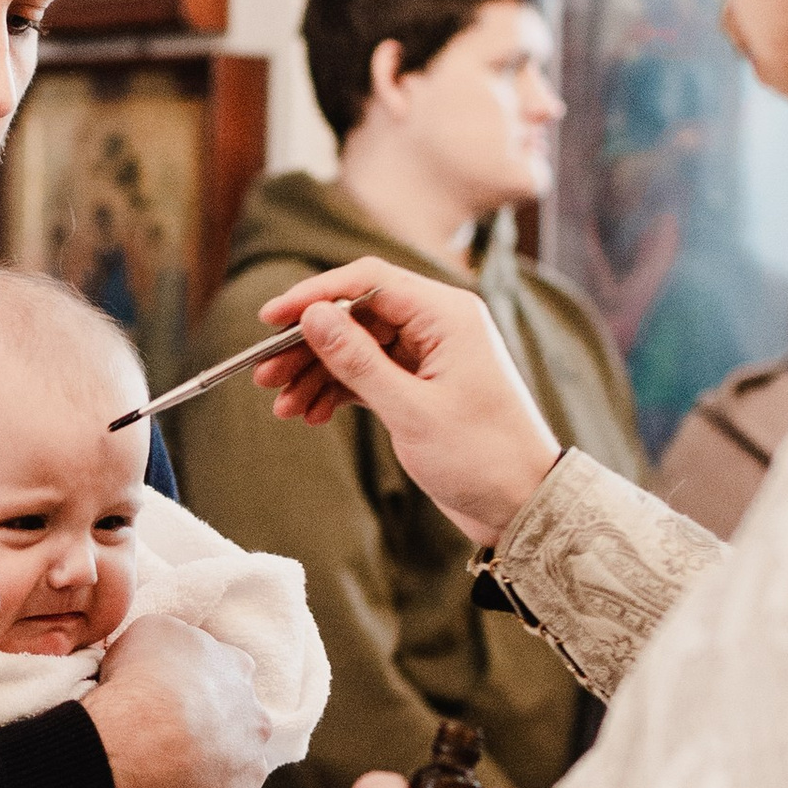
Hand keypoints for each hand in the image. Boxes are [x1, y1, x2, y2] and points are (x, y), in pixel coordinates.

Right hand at [89, 612, 268, 787]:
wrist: (142, 740)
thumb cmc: (142, 680)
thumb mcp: (153, 631)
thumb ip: (174, 643)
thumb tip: (169, 656)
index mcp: (237, 670)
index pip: (230, 673)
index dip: (202, 686)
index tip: (176, 697)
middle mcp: (256, 719)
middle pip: (240, 727)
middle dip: (214, 735)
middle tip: (172, 743)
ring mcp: (252, 769)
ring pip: (234, 774)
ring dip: (209, 777)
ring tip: (166, 782)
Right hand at [248, 260, 564, 544]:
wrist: (522, 505)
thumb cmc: (482, 457)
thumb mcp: (411, 411)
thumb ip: (358, 361)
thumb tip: (312, 316)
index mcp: (446, 315)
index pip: (367, 282)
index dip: (314, 295)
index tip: (271, 319)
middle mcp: (437, 326)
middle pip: (355, 316)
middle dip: (308, 345)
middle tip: (265, 373)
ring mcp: (428, 356)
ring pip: (356, 348)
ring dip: (316, 374)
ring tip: (282, 405)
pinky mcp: (420, 387)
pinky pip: (367, 376)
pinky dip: (336, 392)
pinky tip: (308, 414)